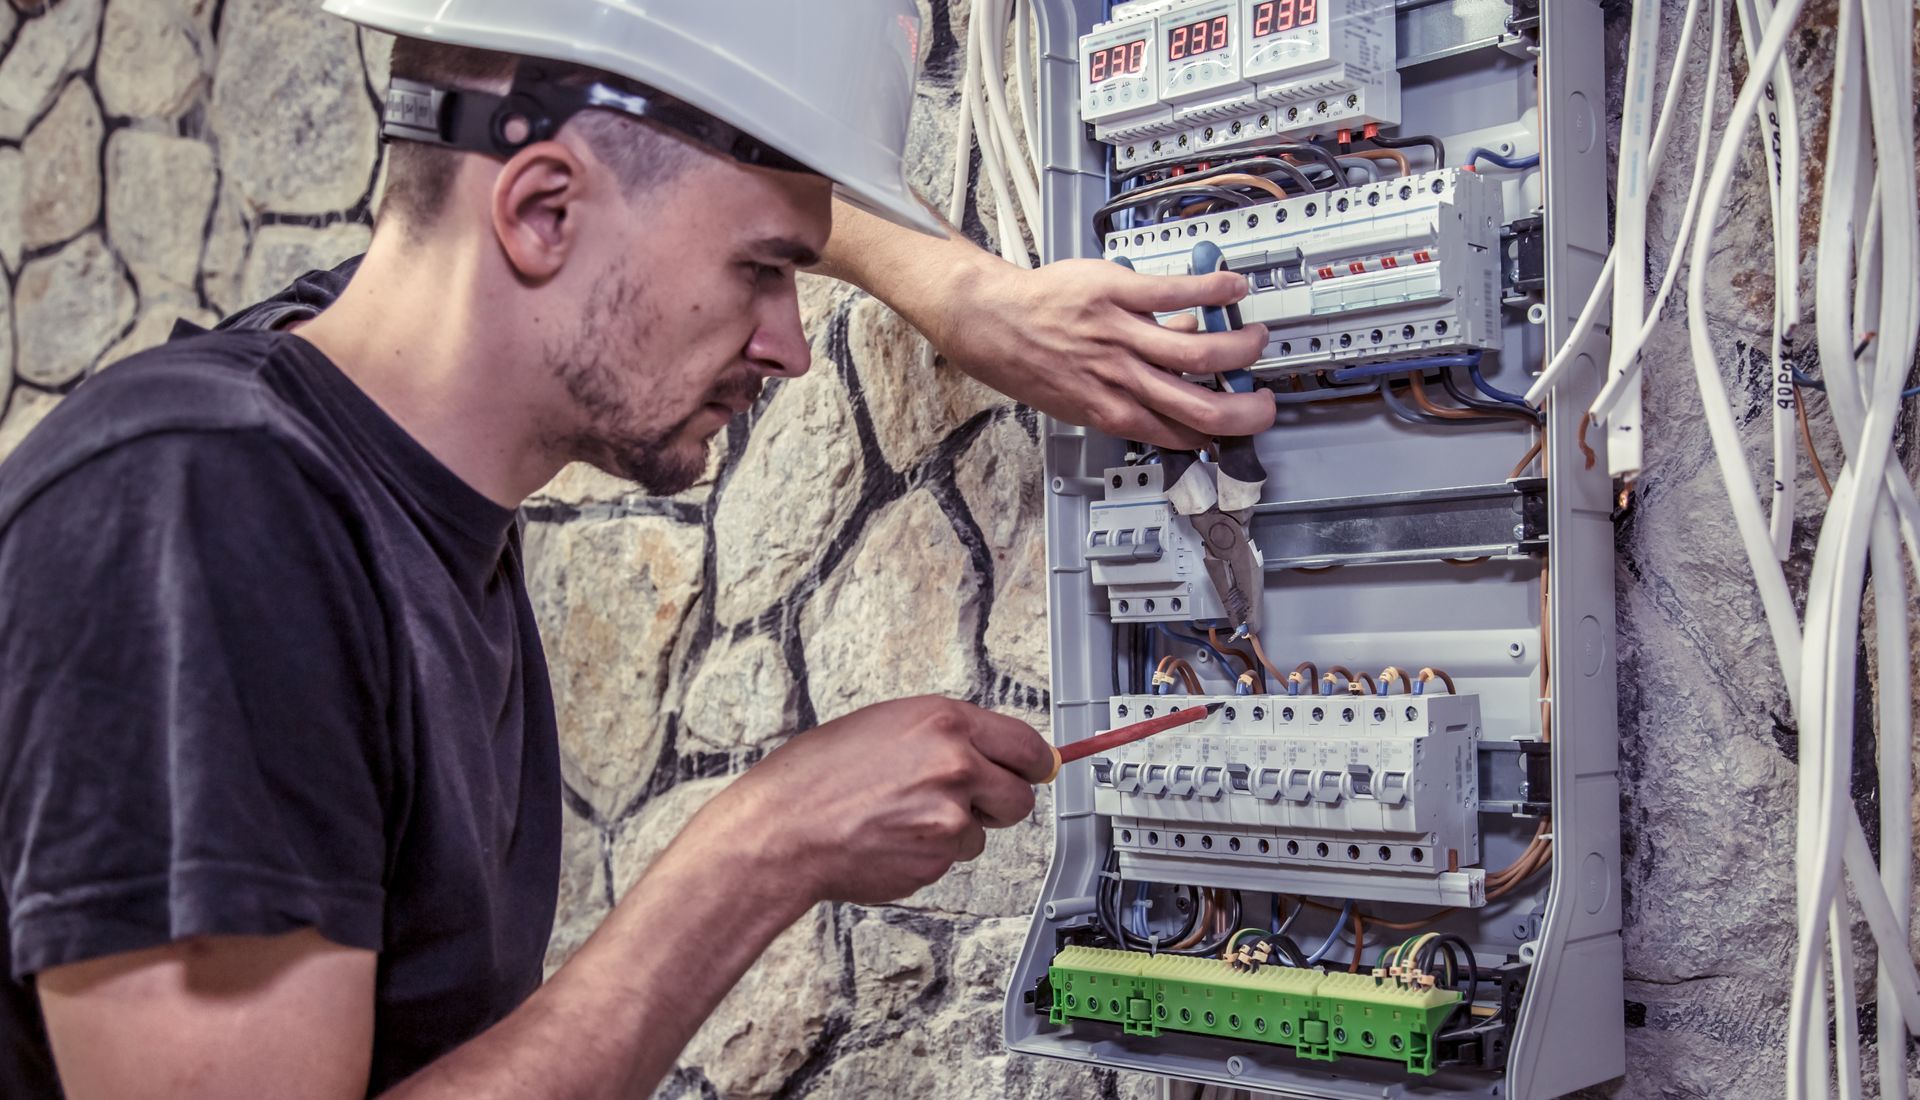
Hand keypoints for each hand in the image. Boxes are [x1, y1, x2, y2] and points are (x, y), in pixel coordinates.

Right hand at [715, 696, 1052, 904]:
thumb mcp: (886, 726)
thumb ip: (944, 736)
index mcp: (943, 722)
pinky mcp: (937, 857)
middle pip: (1020, 795)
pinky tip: (893, 838)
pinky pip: (953, 857)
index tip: (1041, 769)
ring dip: (956, 829)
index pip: (1025, 743)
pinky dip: (931, 853)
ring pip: (984, 831)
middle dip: (1000, 802)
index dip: (1035, 762)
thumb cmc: (818, 775)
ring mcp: (949, 815)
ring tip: (904, 817)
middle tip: (967, 800)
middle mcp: (955, 764)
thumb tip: (991, 749)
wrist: (783, 829)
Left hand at [927, 258, 1274, 449]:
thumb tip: (1169, 382)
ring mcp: (1122, 336)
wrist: (994, 323)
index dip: (1218, 438)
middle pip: (1203, 407)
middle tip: (1265, 401)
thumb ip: (1129, 392)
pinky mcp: (1118, 294)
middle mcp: (1122, 379)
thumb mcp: (1078, 396)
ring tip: (1256, 339)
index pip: (1182, 436)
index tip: (1237, 428)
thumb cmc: (1031, 361)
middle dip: (1247, 411)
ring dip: (1240, 348)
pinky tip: (1235, 289)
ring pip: (1200, 352)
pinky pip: (1176, 292)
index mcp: (1114, 411)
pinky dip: (1214, 291)